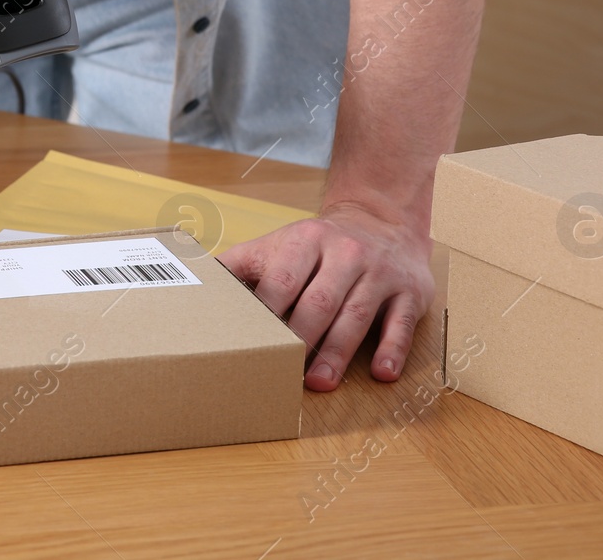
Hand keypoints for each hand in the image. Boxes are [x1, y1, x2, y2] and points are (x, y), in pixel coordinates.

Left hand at [219, 200, 433, 391]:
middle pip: (319, 301)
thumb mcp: (278, 244)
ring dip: (337, 353)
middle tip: (281, 372)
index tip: (249, 342)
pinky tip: (381, 373)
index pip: (283, 280)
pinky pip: (401, 323)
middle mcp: (345, 254)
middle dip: (300, 338)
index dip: (267, 312)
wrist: (381, 220)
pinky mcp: (409, 292)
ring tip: (319, 383)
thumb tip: (193, 284)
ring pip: (356, 316)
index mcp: (306, 241)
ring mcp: (380, 273)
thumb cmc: (317, 245)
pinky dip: (392, 349)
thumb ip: (239, 265)